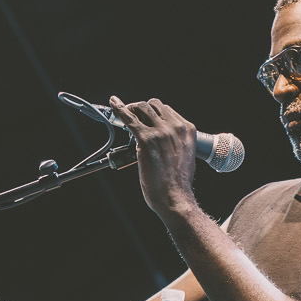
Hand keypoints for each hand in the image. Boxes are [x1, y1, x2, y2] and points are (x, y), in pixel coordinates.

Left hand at [110, 96, 197, 221]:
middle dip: (142, 108)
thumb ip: (177, 143)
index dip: (154, 113)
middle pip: (154, 105)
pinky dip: (119, 109)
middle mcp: (175, 127)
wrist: (175, 197)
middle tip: (133, 116)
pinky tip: (114, 103)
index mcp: (187, 130)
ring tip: (124, 113)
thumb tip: (164, 141)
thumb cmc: (178, 183)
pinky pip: (129, 118)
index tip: (146, 118)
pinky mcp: (145, 139)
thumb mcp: (185, 156)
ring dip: (131, 108)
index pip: (167, 110)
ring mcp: (160, 132)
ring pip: (141, 108)